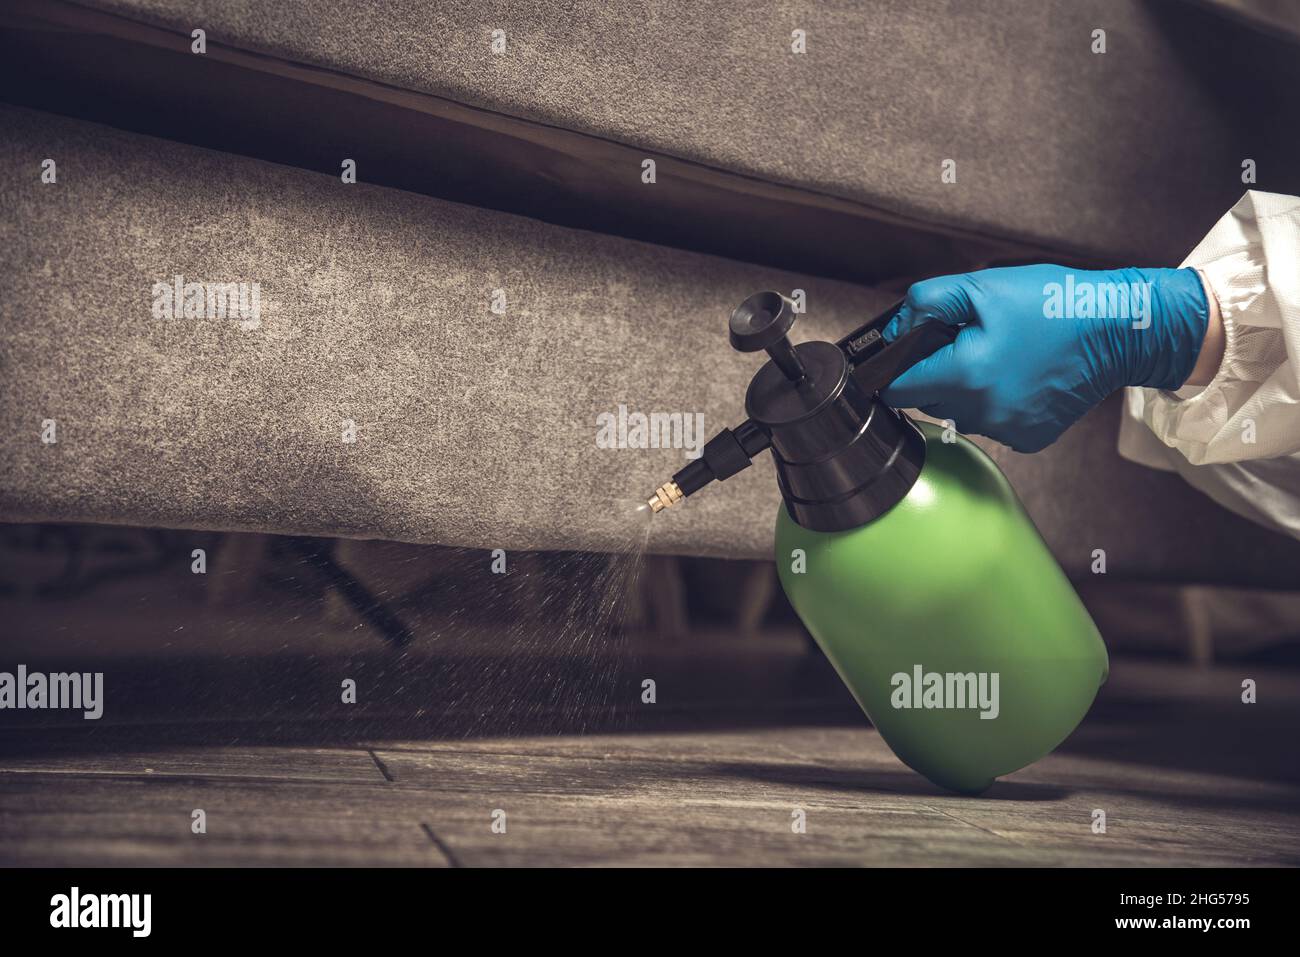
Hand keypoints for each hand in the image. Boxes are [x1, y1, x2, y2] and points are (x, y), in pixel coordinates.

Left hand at [880, 265, 1211, 451]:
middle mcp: (983, 412)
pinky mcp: (1027, 439)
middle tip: (966, 344)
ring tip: (997, 357)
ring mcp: (1006, 431)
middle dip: (935, 374)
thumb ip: (926, 303)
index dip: (896, 368)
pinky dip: (995, 404)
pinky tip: (1017, 378)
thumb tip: (895, 330)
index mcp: (966, 375)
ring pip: (957, 414)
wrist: (1118, 330)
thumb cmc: (1053, 304)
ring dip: (964, 391)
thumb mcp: (982, 287)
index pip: (896, 389)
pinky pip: (990, 425)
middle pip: (926, 402)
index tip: (907, 356)